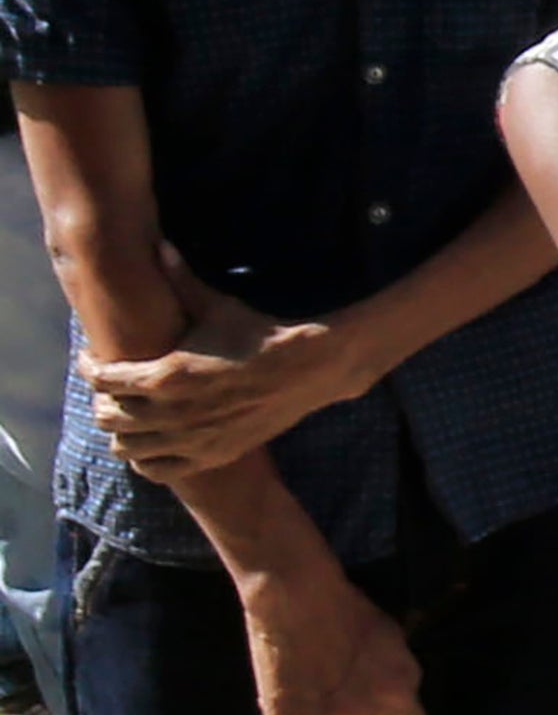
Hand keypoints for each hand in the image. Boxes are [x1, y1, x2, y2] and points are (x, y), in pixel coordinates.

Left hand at [89, 286, 376, 479]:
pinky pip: (158, 469)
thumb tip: (159, 245)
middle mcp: (172, 412)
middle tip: (111, 388)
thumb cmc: (259, 334)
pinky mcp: (211, 454)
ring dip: (121, 432)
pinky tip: (152, 443)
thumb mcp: (217, 306)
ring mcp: (191, 439)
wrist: (310, 369)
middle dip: (102, 400)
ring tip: (129, 416)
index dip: (89, 368)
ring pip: (127, 447)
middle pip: (108, 417)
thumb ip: (180, 279)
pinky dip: (146, 459)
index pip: (103, 379)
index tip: (91, 360)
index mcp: (167, 374)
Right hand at [238, 566, 425, 714]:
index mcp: (397, 695)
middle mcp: (362, 714)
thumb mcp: (394, 644)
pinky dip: (293, 713)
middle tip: (351, 714)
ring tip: (318, 702)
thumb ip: (397, 679)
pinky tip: (292, 687)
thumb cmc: (351, 611)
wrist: (298, 598)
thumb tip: (399, 702)